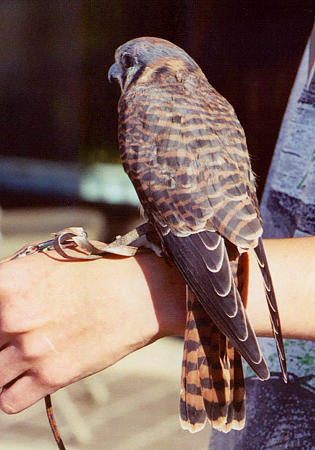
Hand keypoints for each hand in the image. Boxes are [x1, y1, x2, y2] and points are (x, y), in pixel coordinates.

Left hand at [0, 248, 183, 413]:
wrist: (140, 293)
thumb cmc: (96, 272)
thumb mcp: (46, 261)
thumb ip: (10, 281)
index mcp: (7, 282)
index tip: (2, 328)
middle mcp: (12, 316)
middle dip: (1, 341)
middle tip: (16, 339)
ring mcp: (30, 348)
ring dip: (4, 368)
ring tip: (23, 357)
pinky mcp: (51, 376)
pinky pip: (7, 401)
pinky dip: (9, 393)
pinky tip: (25, 379)